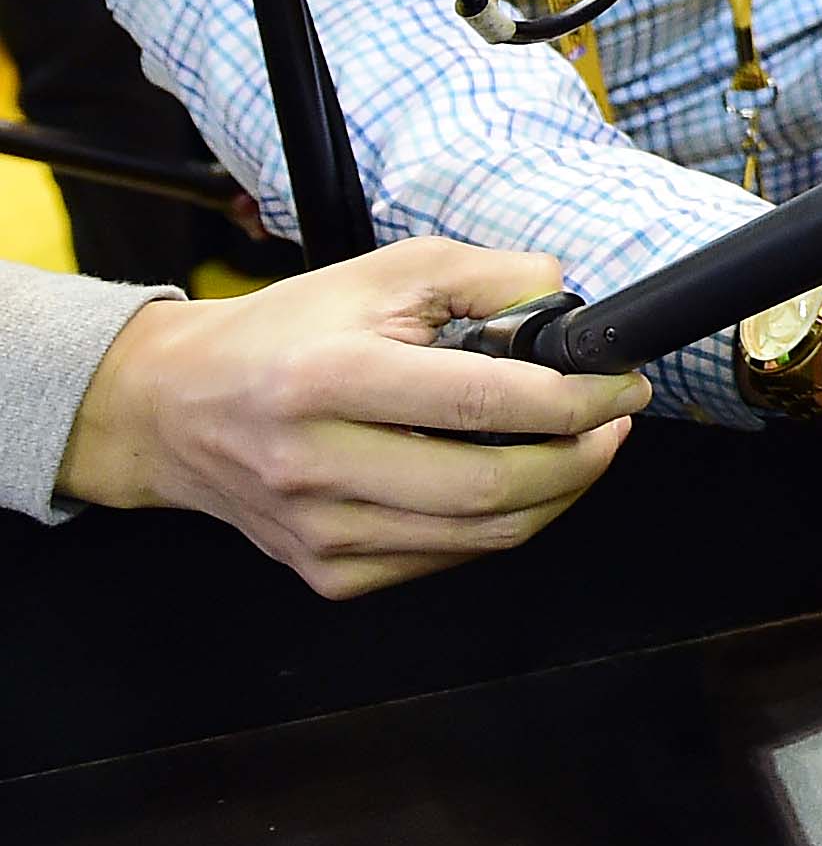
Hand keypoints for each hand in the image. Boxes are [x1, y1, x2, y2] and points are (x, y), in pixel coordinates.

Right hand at [55, 239, 646, 599]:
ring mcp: (320, 532)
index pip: (483, 402)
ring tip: (580, 448)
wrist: (174, 408)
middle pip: (492, 487)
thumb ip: (488, 278)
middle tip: (615, 422)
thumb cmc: (288, 334)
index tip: (621, 385)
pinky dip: (499, 524)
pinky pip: (445, 560)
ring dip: (557, 494)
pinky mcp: (326, 572)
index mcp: (330, 380)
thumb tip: (569, 305)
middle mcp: (317, 464)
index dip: (576, 400)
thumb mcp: (385, 273)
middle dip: (583, 457)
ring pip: (481, 536)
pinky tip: (512, 482)